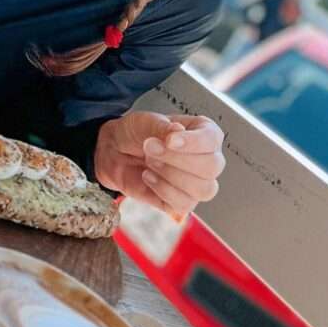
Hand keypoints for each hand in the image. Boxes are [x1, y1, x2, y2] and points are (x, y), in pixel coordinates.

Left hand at [93, 112, 225, 215]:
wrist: (114, 151)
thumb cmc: (136, 133)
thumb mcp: (146, 122)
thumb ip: (162, 127)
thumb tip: (178, 131)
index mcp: (204, 134)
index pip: (213, 140)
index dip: (193, 142)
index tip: (169, 140)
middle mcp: (207, 159)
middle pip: (211, 167)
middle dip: (176, 159)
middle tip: (150, 148)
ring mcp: (197, 183)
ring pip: (203, 189)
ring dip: (170, 175)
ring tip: (149, 162)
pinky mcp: (182, 202)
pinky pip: (184, 204)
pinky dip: (163, 190)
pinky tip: (148, 177)